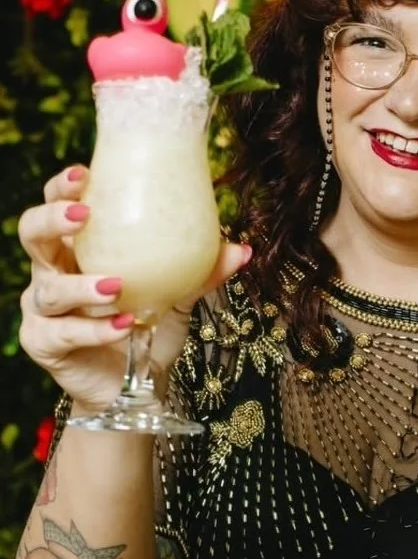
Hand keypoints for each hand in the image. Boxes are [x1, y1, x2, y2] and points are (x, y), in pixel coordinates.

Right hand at [18, 164, 250, 411]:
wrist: (136, 386)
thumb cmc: (150, 329)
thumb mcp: (179, 296)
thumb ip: (202, 272)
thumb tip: (243, 250)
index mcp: (80, 250)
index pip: (57, 207)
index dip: (61, 188)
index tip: (84, 173)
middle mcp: (53, 273)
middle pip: (32, 236)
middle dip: (51, 220)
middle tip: (83, 216)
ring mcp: (44, 310)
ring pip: (49, 289)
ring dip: (81, 286)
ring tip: (115, 285)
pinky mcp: (44, 344)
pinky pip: (64, 333)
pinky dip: (94, 329)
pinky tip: (122, 325)